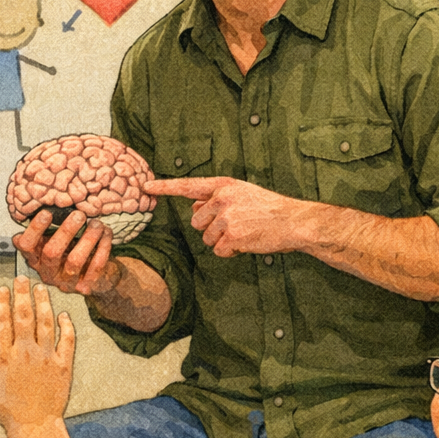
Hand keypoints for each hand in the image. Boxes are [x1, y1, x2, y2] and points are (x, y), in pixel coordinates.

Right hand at [0, 277, 73, 431]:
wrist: (35, 426)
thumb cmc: (6, 409)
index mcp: (5, 357)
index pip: (2, 323)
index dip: (2, 303)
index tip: (3, 289)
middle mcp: (26, 353)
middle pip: (24, 317)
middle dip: (22, 295)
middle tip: (22, 279)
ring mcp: (47, 358)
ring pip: (46, 323)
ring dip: (44, 303)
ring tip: (41, 288)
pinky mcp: (64, 365)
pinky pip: (68, 340)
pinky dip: (66, 326)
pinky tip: (63, 314)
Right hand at [12, 209, 120, 295]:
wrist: (96, 277)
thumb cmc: (73, 251)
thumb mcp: (58, 240)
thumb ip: (50, 228)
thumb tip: (46, 204)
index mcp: (36, 257)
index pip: (26, 246)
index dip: (34, 230)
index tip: (47, 213)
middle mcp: (48, 272)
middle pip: (51, 253)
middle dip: (66, 231)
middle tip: (79, 215)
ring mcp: (66, 282)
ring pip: (75, 261)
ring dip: (88, 239)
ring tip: (97, 223)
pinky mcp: (85, 287)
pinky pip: (95, 266)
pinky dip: (103, 247)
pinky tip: (107, 233)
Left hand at [143, 176, 304, 256]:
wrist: (293, 221)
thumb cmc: (269, 209)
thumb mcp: (242, 193)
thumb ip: (217, 199)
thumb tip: (194, 210)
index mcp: (223, 185)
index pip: (188, 186)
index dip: (165, 187)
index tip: (145, 186)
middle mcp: (222, 199)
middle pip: (197, 222)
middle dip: (211, 228)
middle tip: (236, 226)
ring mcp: (226, 218)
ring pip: (206, 238)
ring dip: (222, 241)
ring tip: (244, 233)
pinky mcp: (232, 237)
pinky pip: (218, 250)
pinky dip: (230, 252)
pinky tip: (246, 244)